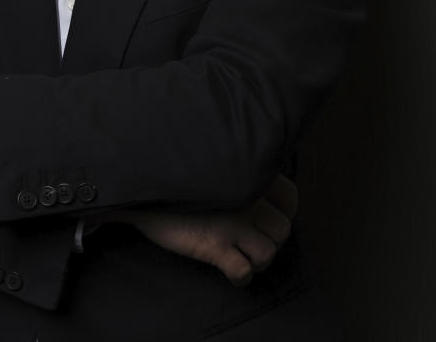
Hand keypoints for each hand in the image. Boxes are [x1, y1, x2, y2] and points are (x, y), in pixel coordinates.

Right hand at [116, 174, 298, 285]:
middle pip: (283, 230)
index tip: (267, 215)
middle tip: (249, 239)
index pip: (291, 198)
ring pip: (268, 253)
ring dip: (256, 260)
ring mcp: (232, 224)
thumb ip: (236, 168)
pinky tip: (228, 268)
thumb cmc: (179, 171)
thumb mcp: (215, 160)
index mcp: (250, 175)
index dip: (283, 211)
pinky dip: (240, 275)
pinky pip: (243, 271)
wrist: (145, 182)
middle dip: (269, 240)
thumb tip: (248, 180)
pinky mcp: (214, 246)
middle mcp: (248, 200)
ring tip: (240, 256)